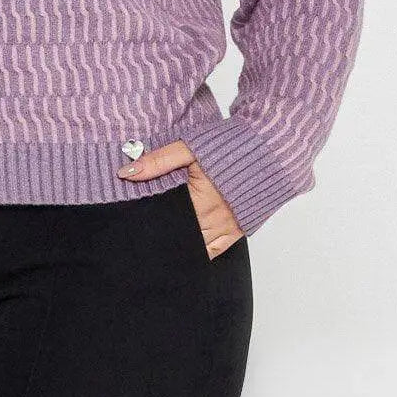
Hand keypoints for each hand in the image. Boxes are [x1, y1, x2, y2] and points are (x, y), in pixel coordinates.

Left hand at [118, 139, 245, 258]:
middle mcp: (215, 219)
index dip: (152, 226)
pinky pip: (216, 250)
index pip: (167, 221)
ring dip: (182, 246)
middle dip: (165, 237)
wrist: (269, 147)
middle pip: (181, 238)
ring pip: (197, 248)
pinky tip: (188, 249)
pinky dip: (201, 251)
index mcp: (199, 200)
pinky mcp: (239, 229)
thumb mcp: (190, 147)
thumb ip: (158, 161)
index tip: (138, 226)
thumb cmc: (231, 144)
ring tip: (164, 244)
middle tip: (146, 238)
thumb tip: (127, 172)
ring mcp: (228, 228)